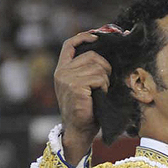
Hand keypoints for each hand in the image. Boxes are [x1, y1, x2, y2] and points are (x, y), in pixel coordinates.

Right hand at [53, 32, 111, 164]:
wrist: (79, 130)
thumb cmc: (86, 110)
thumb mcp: (84, 87)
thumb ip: (87, 71)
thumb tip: (105, 55)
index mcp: (62, 70)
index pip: (69, 45)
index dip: (83, 37)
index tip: (96, 37)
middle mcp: (62, 72)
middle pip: (92, 55)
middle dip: (105, 67)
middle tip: (105, 83)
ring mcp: (67, 78)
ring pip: (98, 67)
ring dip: (105, 80)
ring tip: (100, 92)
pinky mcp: (75, 86)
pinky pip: (99, 78)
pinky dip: (104, 87)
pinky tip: (99, 96)